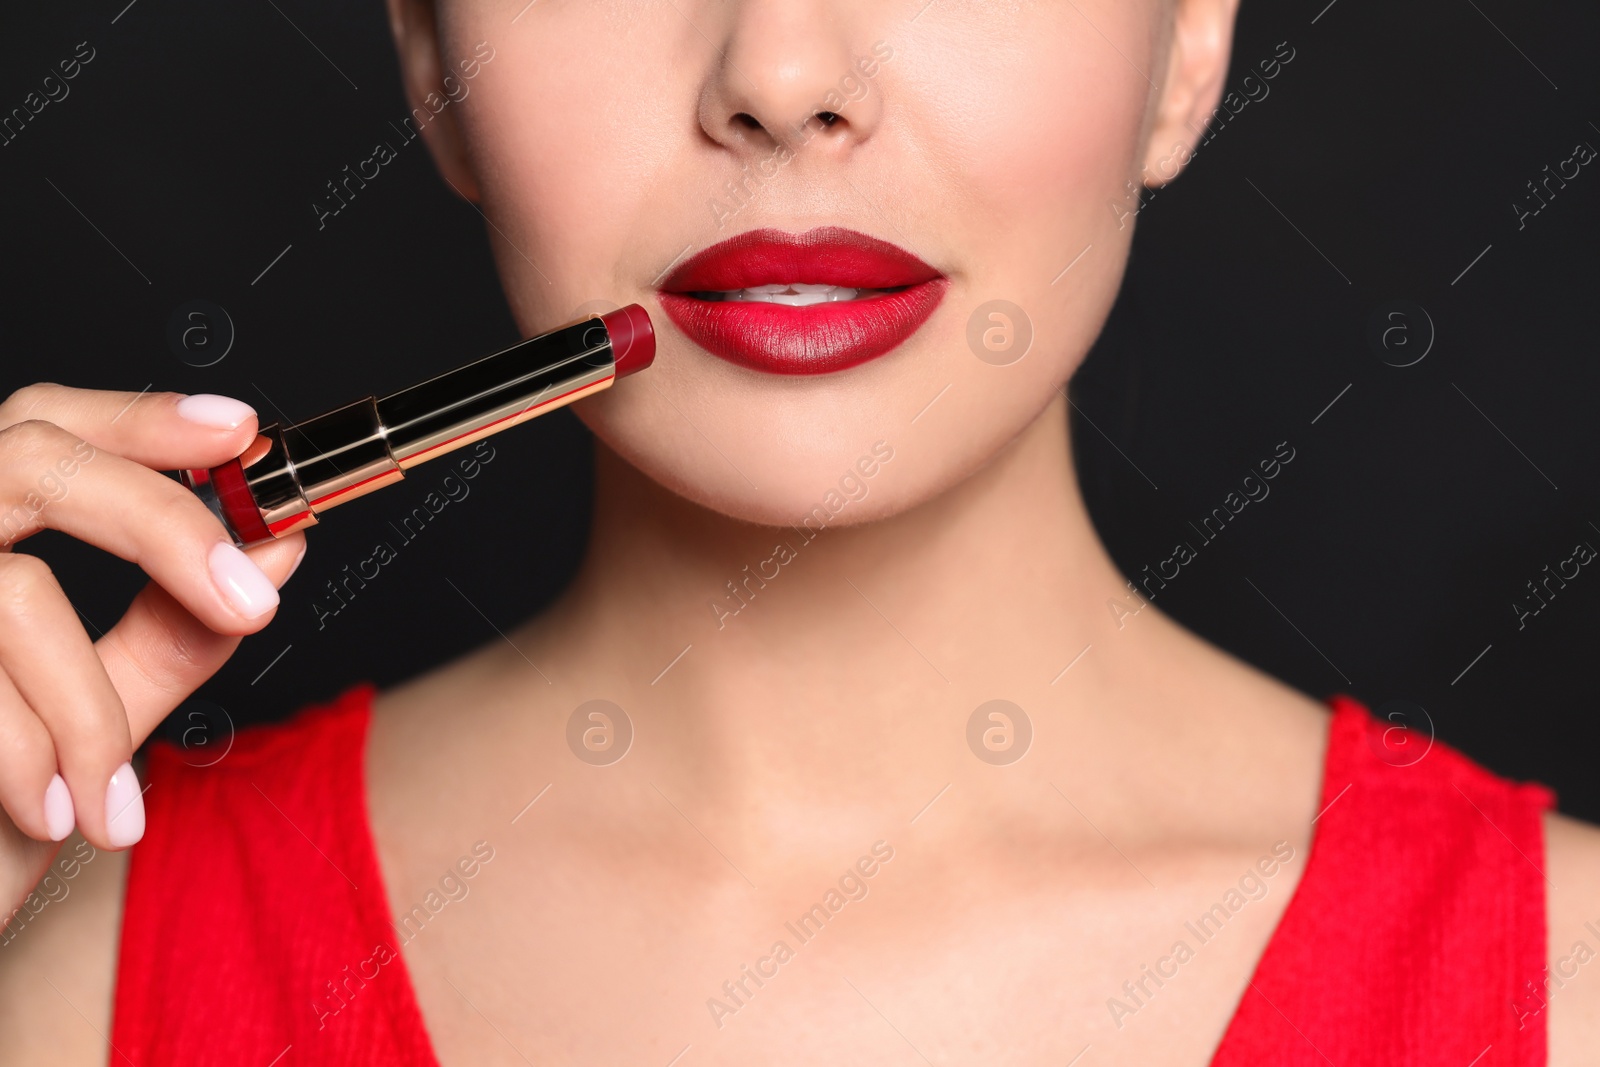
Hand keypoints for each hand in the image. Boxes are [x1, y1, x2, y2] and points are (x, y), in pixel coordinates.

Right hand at [0, 384, 304, 907]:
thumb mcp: (92, 714)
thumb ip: (172, 629)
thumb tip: (276, 549)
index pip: (48, 425)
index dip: (140, 417)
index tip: (240, 431)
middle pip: (33, 459)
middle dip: (161, 525)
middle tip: (252, 604)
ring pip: (15, 594)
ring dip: (85, 713)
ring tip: (109, 806)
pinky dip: (27, 759)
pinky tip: (49, 817)